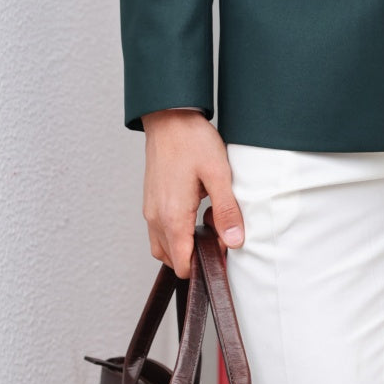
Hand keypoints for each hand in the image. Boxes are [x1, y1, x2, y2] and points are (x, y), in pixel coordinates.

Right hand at [141, 109, 244, 277]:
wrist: (169, 118)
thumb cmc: (192, 141)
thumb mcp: (218, 174)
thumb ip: (226, 210)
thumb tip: (234, 241)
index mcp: (172, 217)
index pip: (182, 264)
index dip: (204, 263)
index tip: (222, 246)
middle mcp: (155, 218)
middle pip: (172, 259)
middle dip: (195, 255)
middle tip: (217, 230)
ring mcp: (150, 210)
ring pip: (163, 246)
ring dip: (184, 243)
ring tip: (206, 219)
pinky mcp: (150, 201)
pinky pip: (159, 229)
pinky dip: (176, 230)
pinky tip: (194, 209)